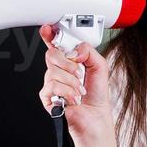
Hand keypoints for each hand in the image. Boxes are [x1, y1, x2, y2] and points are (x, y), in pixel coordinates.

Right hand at [38, 24, 111, 139]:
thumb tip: (73, 51)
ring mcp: (51, 83)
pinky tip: (73, 98)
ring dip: (71, 81)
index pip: (55, 44)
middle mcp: (58, 70)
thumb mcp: (99, 66)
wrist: (95, 117)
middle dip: (67, 62)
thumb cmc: (97, 95)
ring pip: (52, 71)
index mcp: (69, 61)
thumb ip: (88, 51)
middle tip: (78, 72)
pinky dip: (66, 91)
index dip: (49, 35)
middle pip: (51, 54)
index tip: (48, 29)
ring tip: (80, 90)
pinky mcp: (47, 96)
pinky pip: (51, 86)